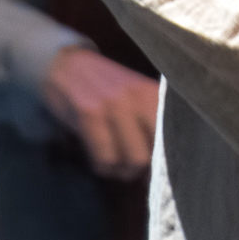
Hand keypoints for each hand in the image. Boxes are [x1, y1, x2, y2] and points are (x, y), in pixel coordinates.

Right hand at [40, 47, 159, 180]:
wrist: (67, 65)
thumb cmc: (105, 85)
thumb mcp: (135, 96)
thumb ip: (151, 121)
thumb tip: (164, 161)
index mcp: (154, 94)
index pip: (171, 138)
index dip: (166, 163)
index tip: (158, 174)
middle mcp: (139, 98)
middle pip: (154, 154)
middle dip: (143, 171)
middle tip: (131, 170)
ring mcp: (115, 105)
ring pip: (133, 160)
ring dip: (122, 171)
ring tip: (114, 165)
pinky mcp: (90, 113)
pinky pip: (105, 157)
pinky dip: (102, 167)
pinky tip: (99, 160)